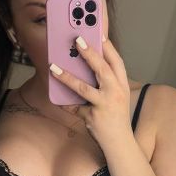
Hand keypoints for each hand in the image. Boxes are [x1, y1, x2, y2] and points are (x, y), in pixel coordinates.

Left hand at [49, 35, 131, 149]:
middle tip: (77, 39)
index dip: (108, 46)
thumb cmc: (116, 115)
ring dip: (66, 76)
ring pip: (83, 88)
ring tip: (53, 67)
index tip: (99, 32)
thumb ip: (106, 81)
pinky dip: (64, 103)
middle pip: (102, 69)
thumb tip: (84, 65)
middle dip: (89, 53)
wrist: (120, 143)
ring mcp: (105, 105)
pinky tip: (55, 98)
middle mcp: (116, 93)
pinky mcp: (93, 117)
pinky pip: (74, 107)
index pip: (117, 61)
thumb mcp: (116, 95)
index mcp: (122, 85)